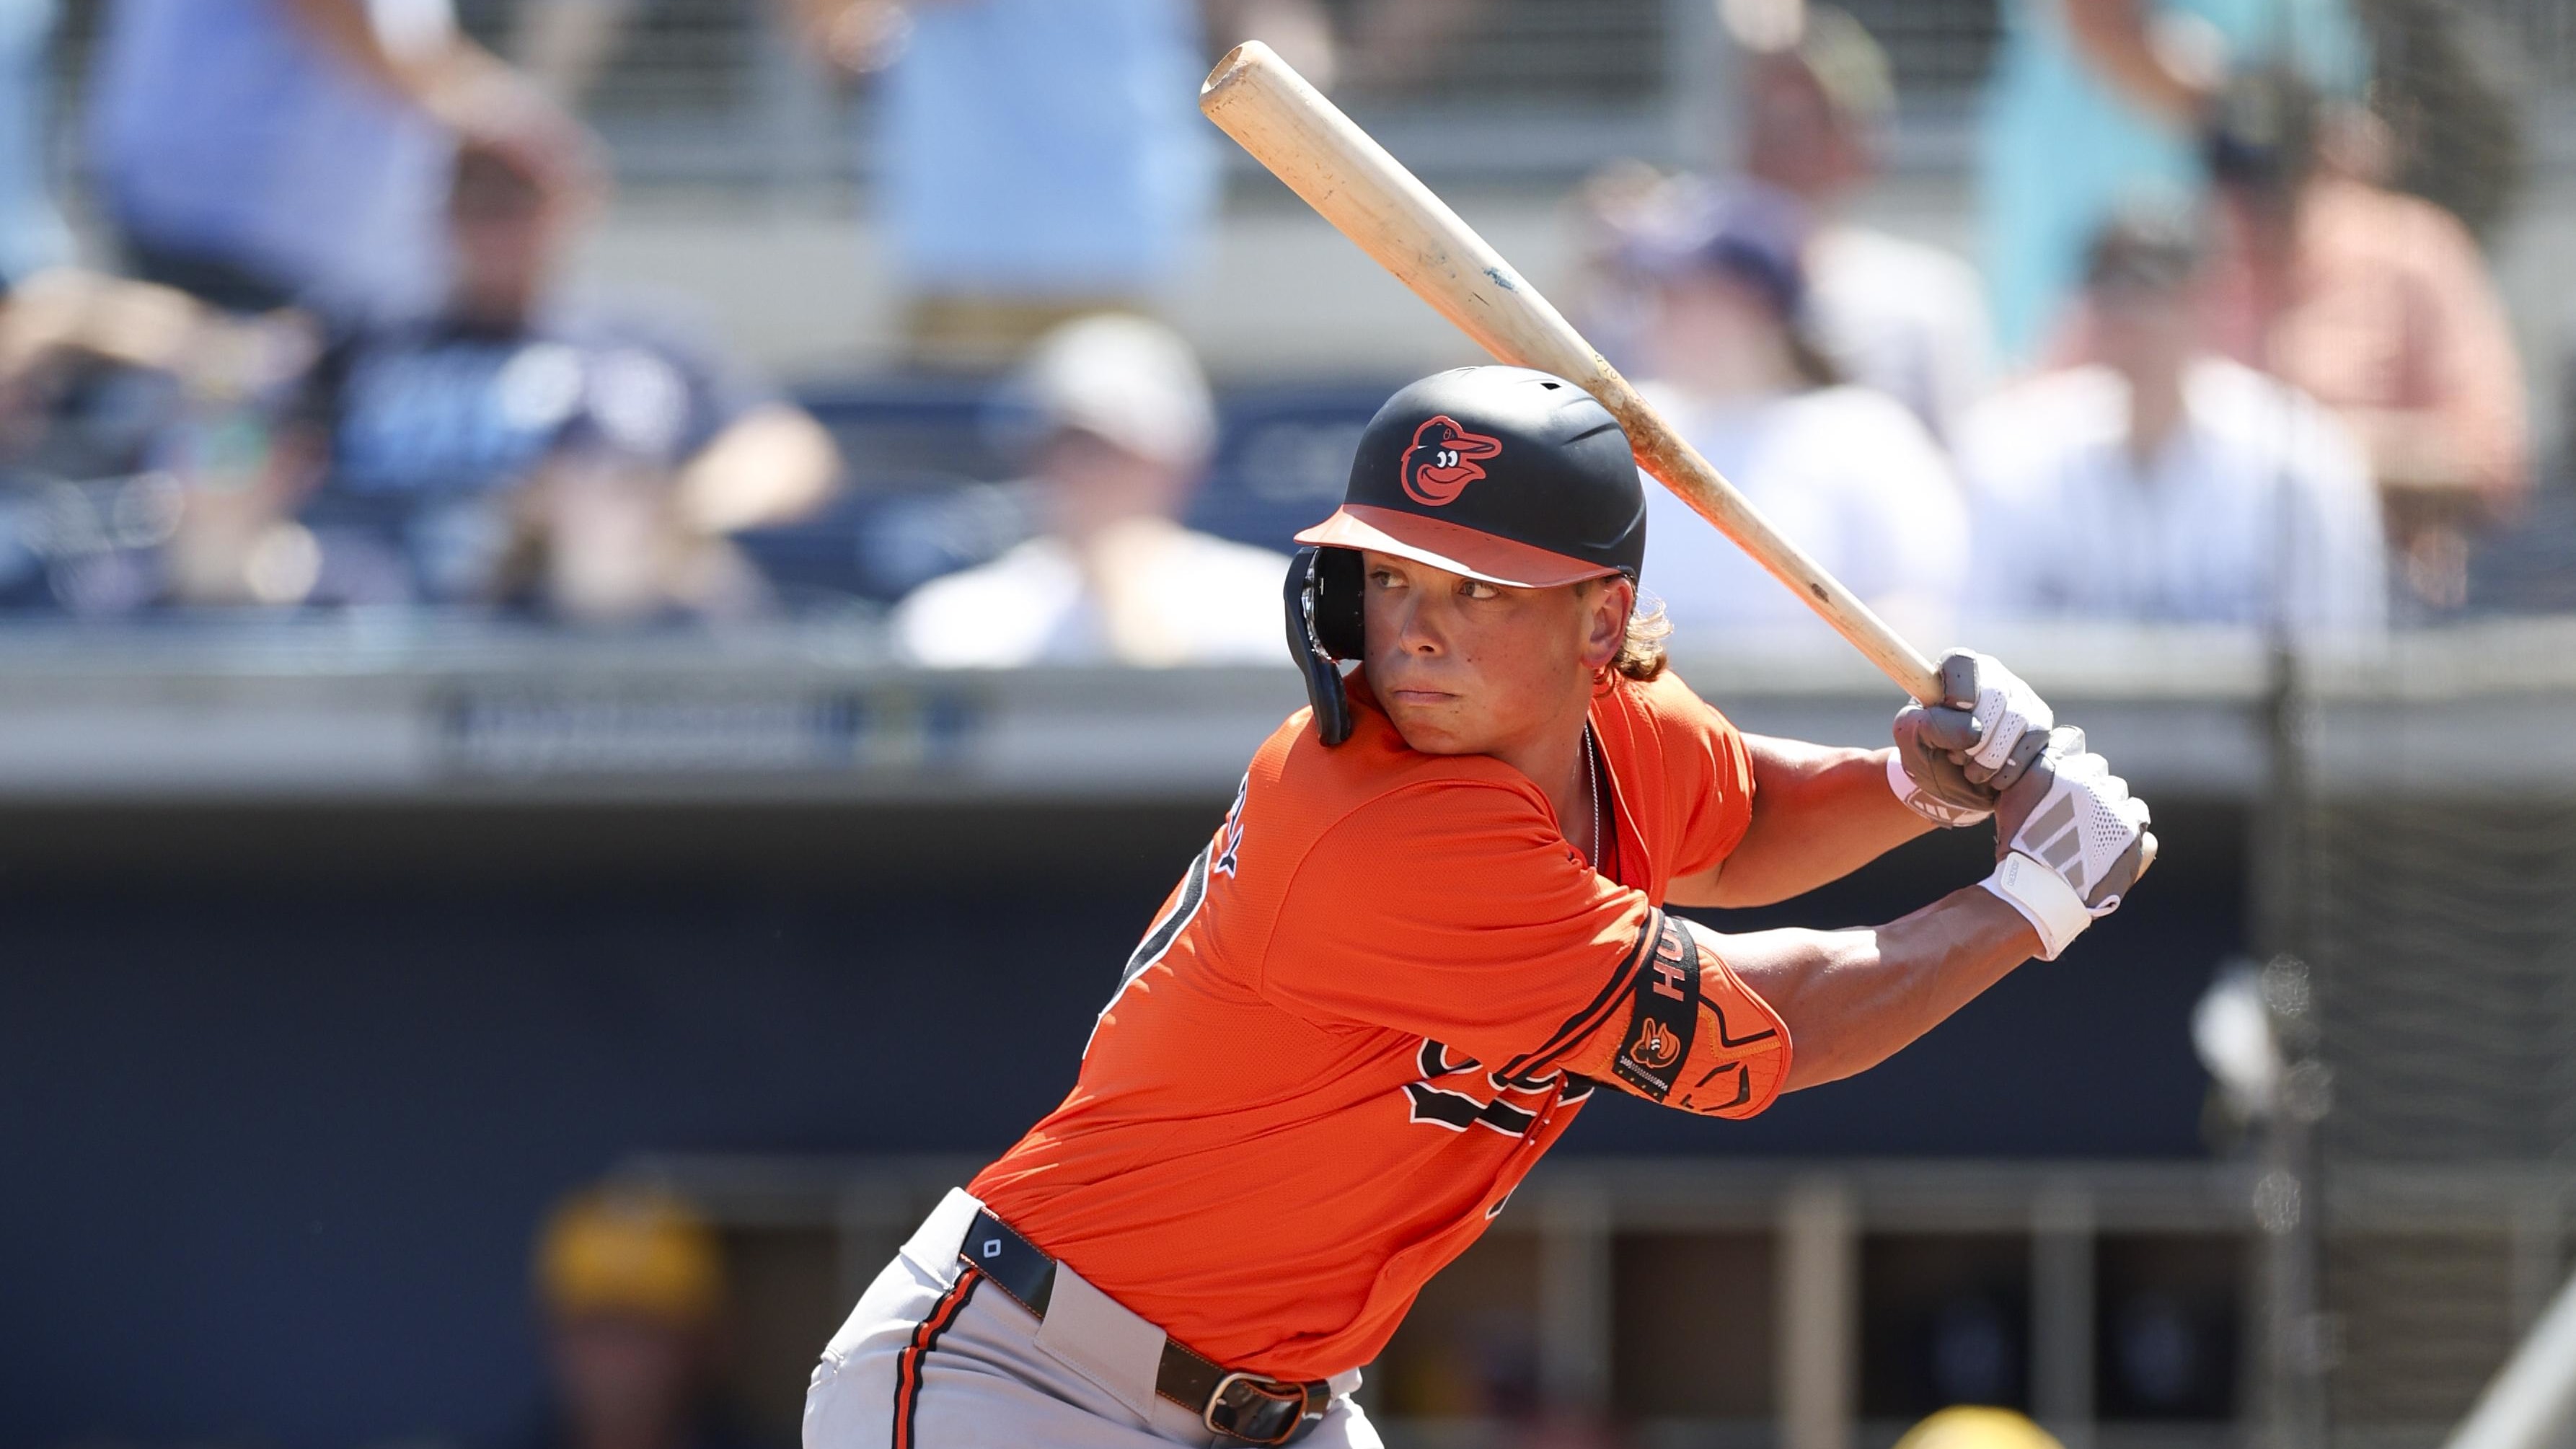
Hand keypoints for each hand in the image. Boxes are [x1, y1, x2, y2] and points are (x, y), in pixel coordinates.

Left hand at [1887, 649, 2053, 825]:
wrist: (1956, 788)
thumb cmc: (1929, 755)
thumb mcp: (1910, 741)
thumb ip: (1925, 726)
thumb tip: (1972, 729)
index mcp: (1955, 671)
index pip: (1961, 661)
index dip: (1958, 689)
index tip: (1953, 715)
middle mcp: (1992, 677)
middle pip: (1996, 693)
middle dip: (1974, 735)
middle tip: (1957, 757)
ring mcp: (2021, 698)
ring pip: (2018, 718)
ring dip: (1990, 756)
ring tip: (1972, 771)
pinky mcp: (2041, 723)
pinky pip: (2036, 741)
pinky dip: (2011, 767)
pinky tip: (1994, 777)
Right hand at [1980, 727, 2156, 958]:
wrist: (2038, 891)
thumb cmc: (2016, 846)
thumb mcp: (2008, 799)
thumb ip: (2026, 771)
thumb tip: (2038, 759)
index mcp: (2063, 769)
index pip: (2073, 741)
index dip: (2065, 758)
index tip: (2059, 777)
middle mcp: (2095, 783)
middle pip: (2098, 769)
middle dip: (2088, 786)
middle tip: (2072, 812)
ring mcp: (2119, 812)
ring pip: (2123, 798)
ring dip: (2111, 811)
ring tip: (2092, 836)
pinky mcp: (2137, 841)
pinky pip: (2143, 829)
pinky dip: (2132, 838)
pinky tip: (2112, 851)